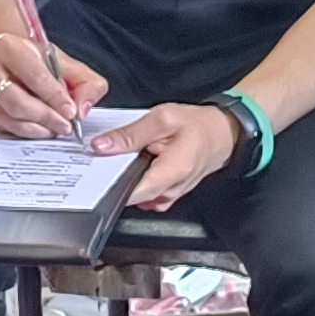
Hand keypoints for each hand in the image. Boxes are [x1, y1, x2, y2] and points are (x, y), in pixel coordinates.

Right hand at [0, 31, 106, 142]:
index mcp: (9, 47)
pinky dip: (25, 132)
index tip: (71, 112)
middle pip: (17, 101)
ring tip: (54, 129)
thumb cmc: (36, 61)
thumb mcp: (66, 63)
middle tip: (64, 126)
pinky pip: (4, 126)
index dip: (55, 97)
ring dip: (36, 128)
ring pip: (9, 117)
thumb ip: (85, 83)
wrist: (11, 59)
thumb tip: (82, 109)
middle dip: (46, 117)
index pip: (34, 76)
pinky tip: (40, 129)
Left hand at [92, 101, 241, 209]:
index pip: (135, 192)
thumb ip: (130, 135)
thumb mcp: (162, 119)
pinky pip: (143, 195)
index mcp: (173, 170)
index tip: (94, 176)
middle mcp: (172, 189)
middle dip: (114, 179)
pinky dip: (135, 181)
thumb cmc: (197, 126)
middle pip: (132, 195)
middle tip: (103, 160)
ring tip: (122, 158)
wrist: (220, 135)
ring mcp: (169, 196)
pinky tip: (135, 165)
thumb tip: (102, 146)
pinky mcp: (166, 196)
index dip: (111, 186)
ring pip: (136, 196)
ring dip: (124, 180)